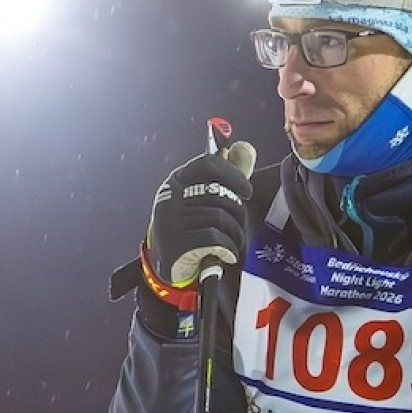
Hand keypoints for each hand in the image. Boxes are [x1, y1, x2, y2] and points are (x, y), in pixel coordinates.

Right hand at [145, 146, 255, 290]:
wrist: (166, 264)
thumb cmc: (189, 227)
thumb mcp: (202, 198)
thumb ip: (226, 174)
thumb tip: (246, 148)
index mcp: (177, 180)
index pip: (209, 164)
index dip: (234, 175)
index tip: (246, 191)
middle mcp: (171, 197)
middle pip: (220, 195)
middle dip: (237, 214)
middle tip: (236, 227)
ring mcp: (172, 220)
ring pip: (221, 219)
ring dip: (234, 235)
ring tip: (231, 243)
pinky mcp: (177, 243)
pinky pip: (216, 239)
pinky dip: (228, 248)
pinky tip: (226, 254)